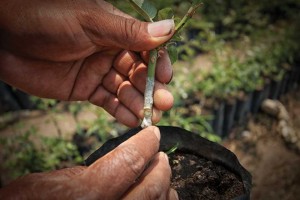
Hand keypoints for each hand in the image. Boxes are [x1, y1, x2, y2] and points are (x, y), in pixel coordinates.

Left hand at [0, 0, 173, 126]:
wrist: (5, 37)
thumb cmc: (46, 17)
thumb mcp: (91, 22)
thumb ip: (129, 31)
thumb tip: (168, 29)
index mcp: (116, 32)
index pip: (147, 49)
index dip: (159, 64)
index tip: (166, 77)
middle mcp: (111, 52)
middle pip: (140, 73)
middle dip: (153, 89)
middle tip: (164, 104)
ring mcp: (99, 72)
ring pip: (126, 91)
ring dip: (140, 104)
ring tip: (150, 117)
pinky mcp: (86, 89)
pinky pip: (108, 102)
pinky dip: (121, 112)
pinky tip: (133, 120)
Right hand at [0, 126, 177, 199]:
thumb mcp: (46, 182)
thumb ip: (85, 172)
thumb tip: (117, 162)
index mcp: (85, 196)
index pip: (128, 162)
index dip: (144, 144)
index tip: (153, 134)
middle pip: (151, 187)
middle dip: (160, 166)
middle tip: (160, 154)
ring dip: (164, 186)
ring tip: (162, 173)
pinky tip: (159, 195)